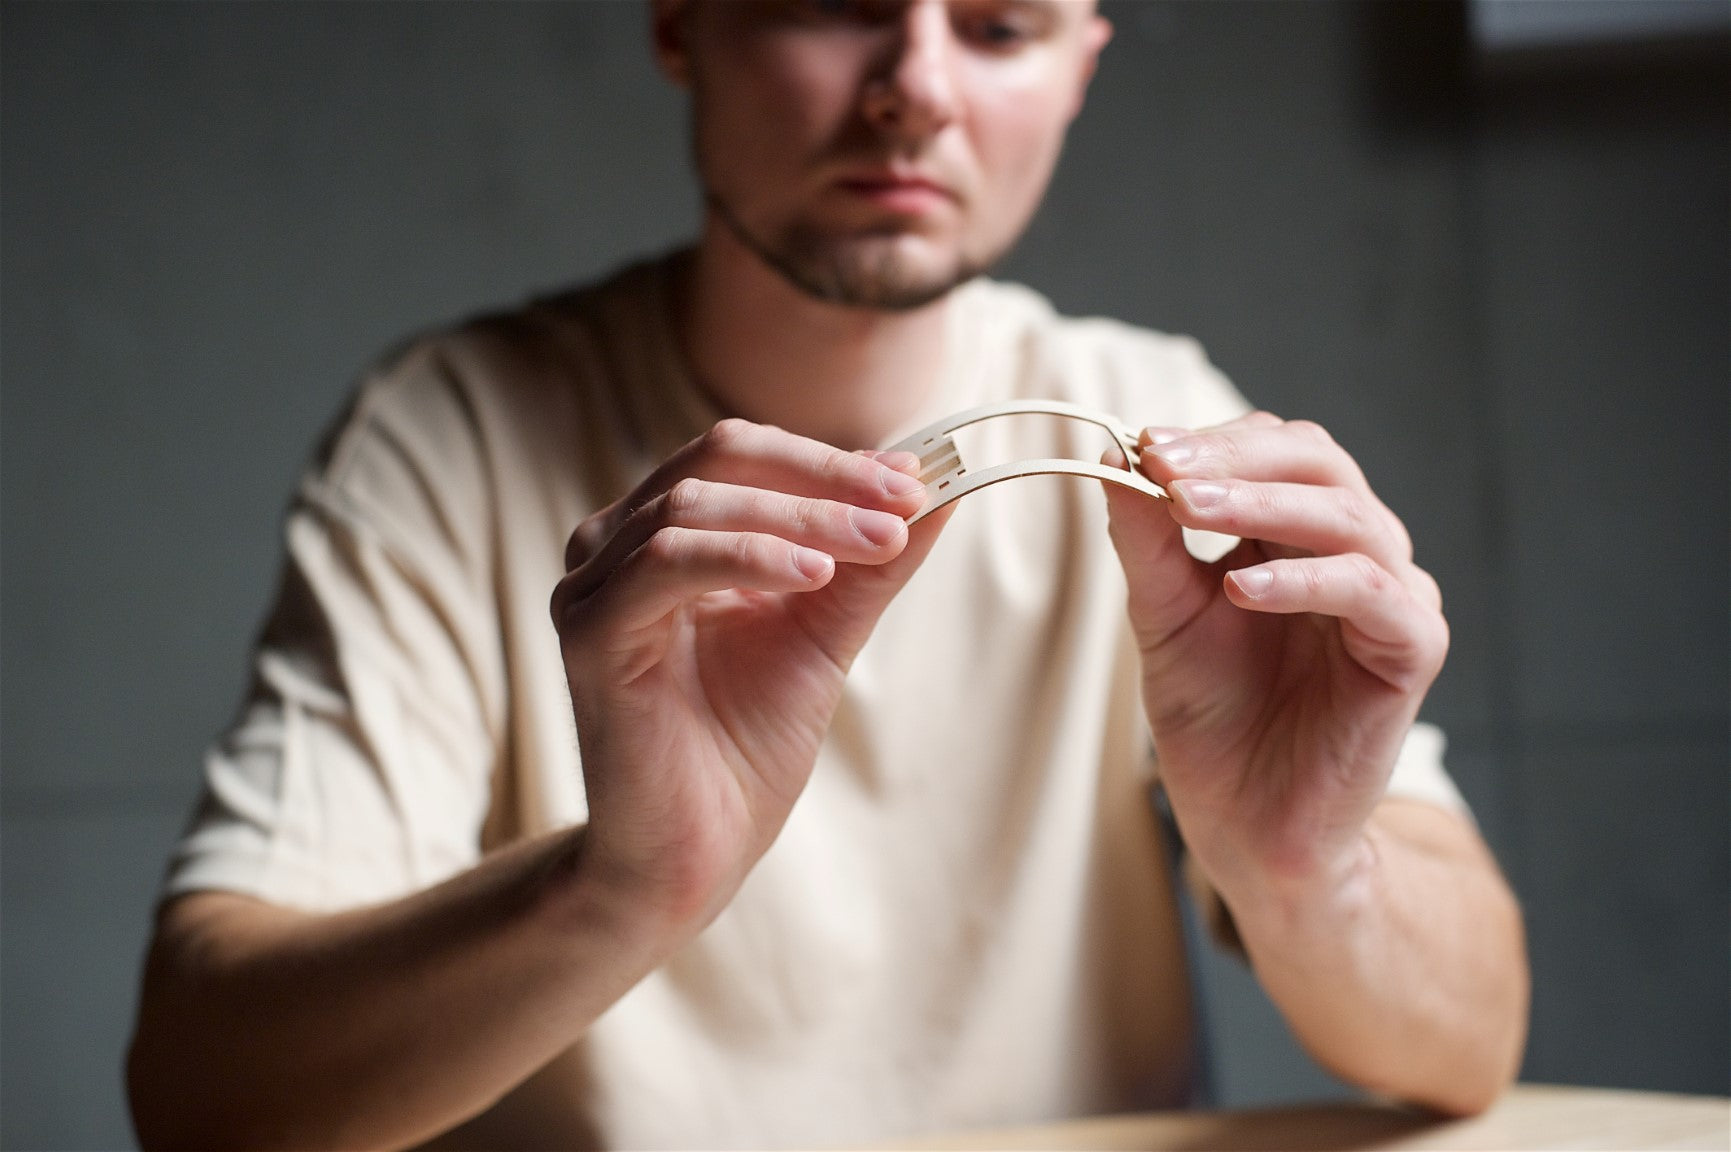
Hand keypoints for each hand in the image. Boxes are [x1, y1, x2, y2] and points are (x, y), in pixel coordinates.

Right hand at [550, 419, 948, 929]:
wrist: (695, 852)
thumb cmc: (746, 746)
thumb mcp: (823, 634)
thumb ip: (869, 564)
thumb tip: (939, 489)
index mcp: (663, 534)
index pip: (745, 456)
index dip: (833, 459)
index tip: (919, 478)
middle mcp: (615, 546)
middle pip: (719, 459)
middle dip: (825, 476)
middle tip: (906, 501)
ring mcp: (593, 586)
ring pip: (697, 505)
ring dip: (803, 517)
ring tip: (879, 541)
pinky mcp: (591, 633)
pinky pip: (669, 563)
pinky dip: (750, 557)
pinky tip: (815, 577)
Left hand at [1100, 412, 1448, 909]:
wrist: (1245, 826)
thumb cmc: (1213, 719)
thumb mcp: (1164, 614)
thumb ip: (1147, 539)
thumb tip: (1113, 449)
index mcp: (1301, 536)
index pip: (1275, 451)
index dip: (1213, 442)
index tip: (1142, 445)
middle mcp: (1357, 553)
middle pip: (1316, 463)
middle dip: (1232, 460)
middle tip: (1163, 466)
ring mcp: (1392, 597)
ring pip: (1345, 515)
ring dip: (1258, 503)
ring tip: (1185, 508)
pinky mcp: (1411, 649)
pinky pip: (1369, 590)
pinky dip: (1303, 578)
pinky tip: (1240, 586)